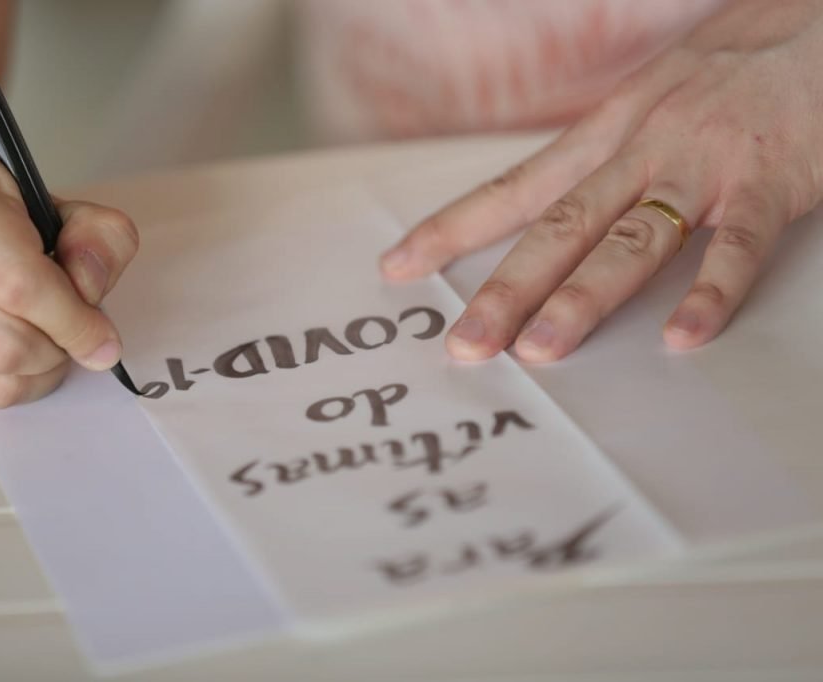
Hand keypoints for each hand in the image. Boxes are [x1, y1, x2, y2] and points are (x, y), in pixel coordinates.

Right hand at [0, 143, 138, 405]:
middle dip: (56, 352)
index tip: (102, 339)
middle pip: (5, 344)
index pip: (22, 285)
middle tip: (66, 338)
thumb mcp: (46, 200)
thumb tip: (91, 289)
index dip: (76, 324)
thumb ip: (96, 235)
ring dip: (32, 374)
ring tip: (38, 344)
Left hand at [380, 0, 822, 361]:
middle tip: (463, 346)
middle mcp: (641, 147)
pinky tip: (680, 336)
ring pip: (630, 240)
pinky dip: (708, 292)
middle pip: (557, 228)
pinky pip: (735, 245)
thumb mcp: (653, 95)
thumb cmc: (738, 58)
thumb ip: (608, 153)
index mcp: (607, 131)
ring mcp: (703, 165)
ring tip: (540, 352)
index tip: (398, 266)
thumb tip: (563, 204)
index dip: (451, 229)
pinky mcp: (770, 180)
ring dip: (583, 299)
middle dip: (505, 290)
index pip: (514, 189)